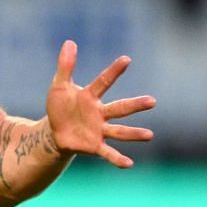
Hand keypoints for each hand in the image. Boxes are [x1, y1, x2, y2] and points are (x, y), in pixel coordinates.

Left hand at [44, 39, 155, 166]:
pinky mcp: (94, 146)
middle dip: (135, 105)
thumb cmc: (60, 107)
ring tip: (150, 135)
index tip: (126, 59)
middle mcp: (100, 113)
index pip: (103, 82)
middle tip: (153, 101)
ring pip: (119, 132)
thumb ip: (65, 66)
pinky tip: (129, 164)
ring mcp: (99, 130)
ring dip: (133, 134)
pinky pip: (107, 153)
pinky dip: (118, 159)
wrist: (54, 132)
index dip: (113, 71)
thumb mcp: (59, 86)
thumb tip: (69, 42)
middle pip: (120, 108)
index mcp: (91, 96)